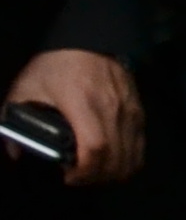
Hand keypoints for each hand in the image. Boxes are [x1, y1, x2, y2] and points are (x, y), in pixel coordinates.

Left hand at [4, 47, 138, 184]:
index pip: (95, 148)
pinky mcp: (139, 113)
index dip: (84, 171)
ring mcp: (129, 113)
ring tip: (94, 173)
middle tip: (77, 179)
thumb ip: (13, 119)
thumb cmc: (56, 65)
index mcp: (82, 104)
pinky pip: (140, 148)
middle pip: (116, 159)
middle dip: (97, 178)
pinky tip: (111, 162)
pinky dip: (128, 162)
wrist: (90, 40)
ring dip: (114, 174)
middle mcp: (111, 110)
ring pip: (132, 157)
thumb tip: (14, 152)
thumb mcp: (26, 88)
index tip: (68, 176)